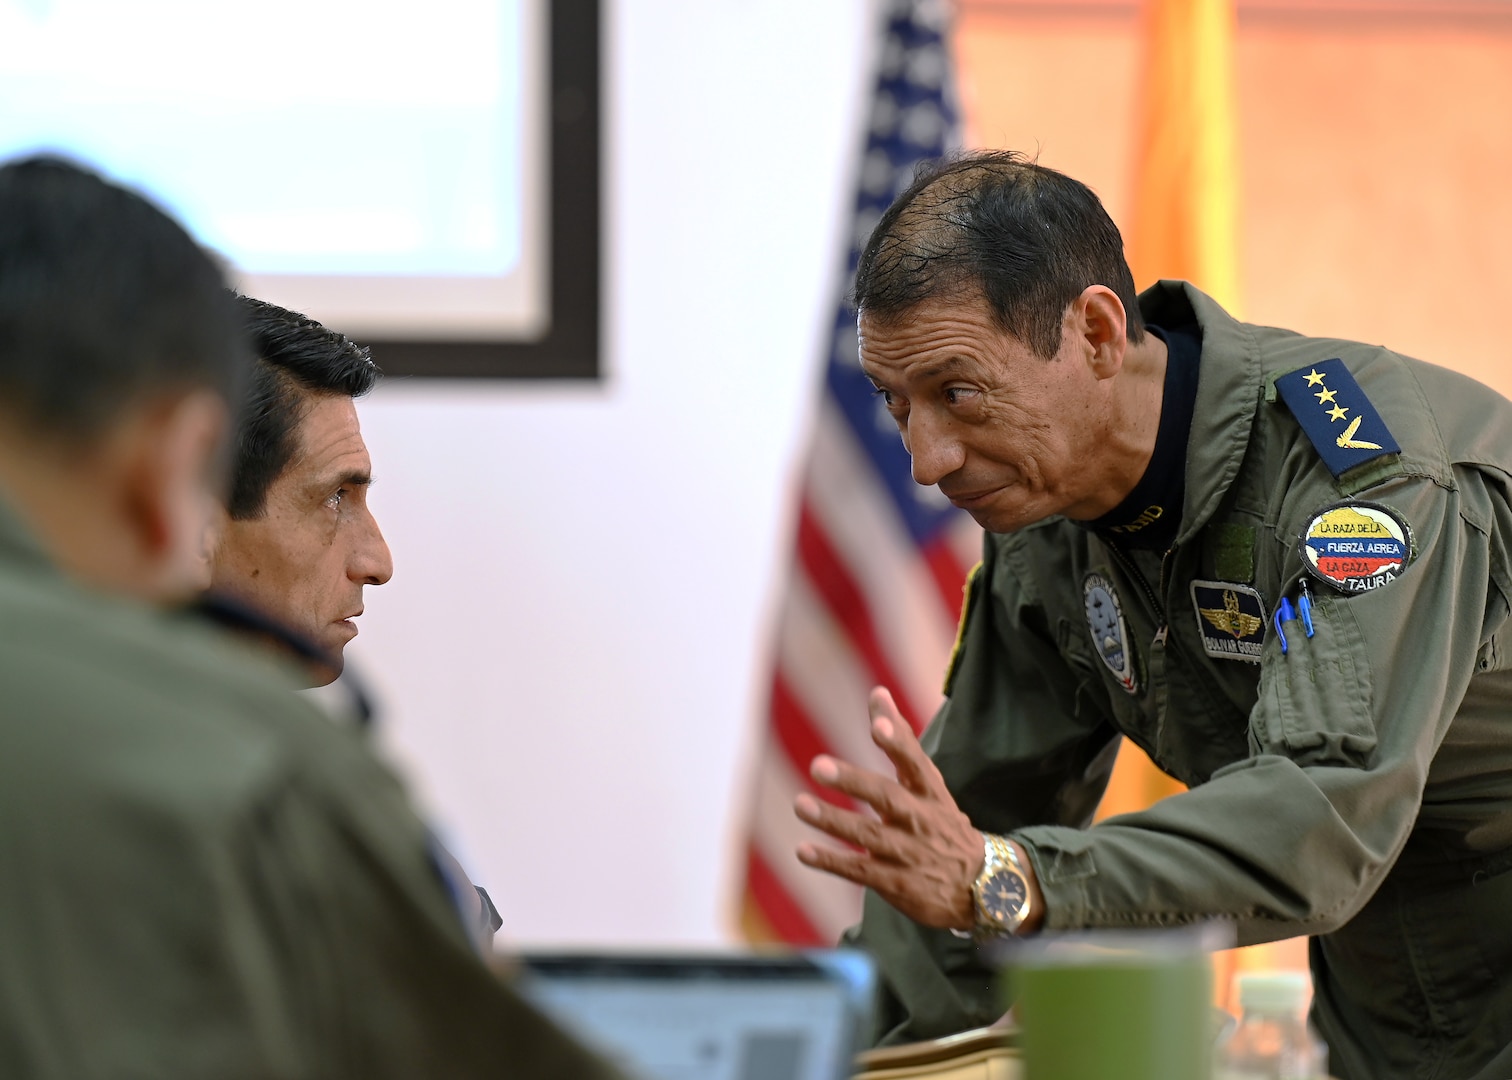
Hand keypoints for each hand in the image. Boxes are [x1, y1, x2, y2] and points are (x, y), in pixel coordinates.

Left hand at [793, 687, 986, 929]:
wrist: (980, 886)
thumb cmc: (943, 822)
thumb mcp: (929, 782)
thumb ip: (901, 738)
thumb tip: (878, 693)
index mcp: (930, 793)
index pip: (916, 763)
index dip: (898, 743)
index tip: (878, 725)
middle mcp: (920, 820)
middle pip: (886, 798)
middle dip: (853, 781)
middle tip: (817, 766)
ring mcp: (907, 854)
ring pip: (867, 835)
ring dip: (833, 820)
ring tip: (800, 804)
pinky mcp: (895, 883)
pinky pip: (858, 870)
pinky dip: (831, 861)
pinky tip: (803, 850)